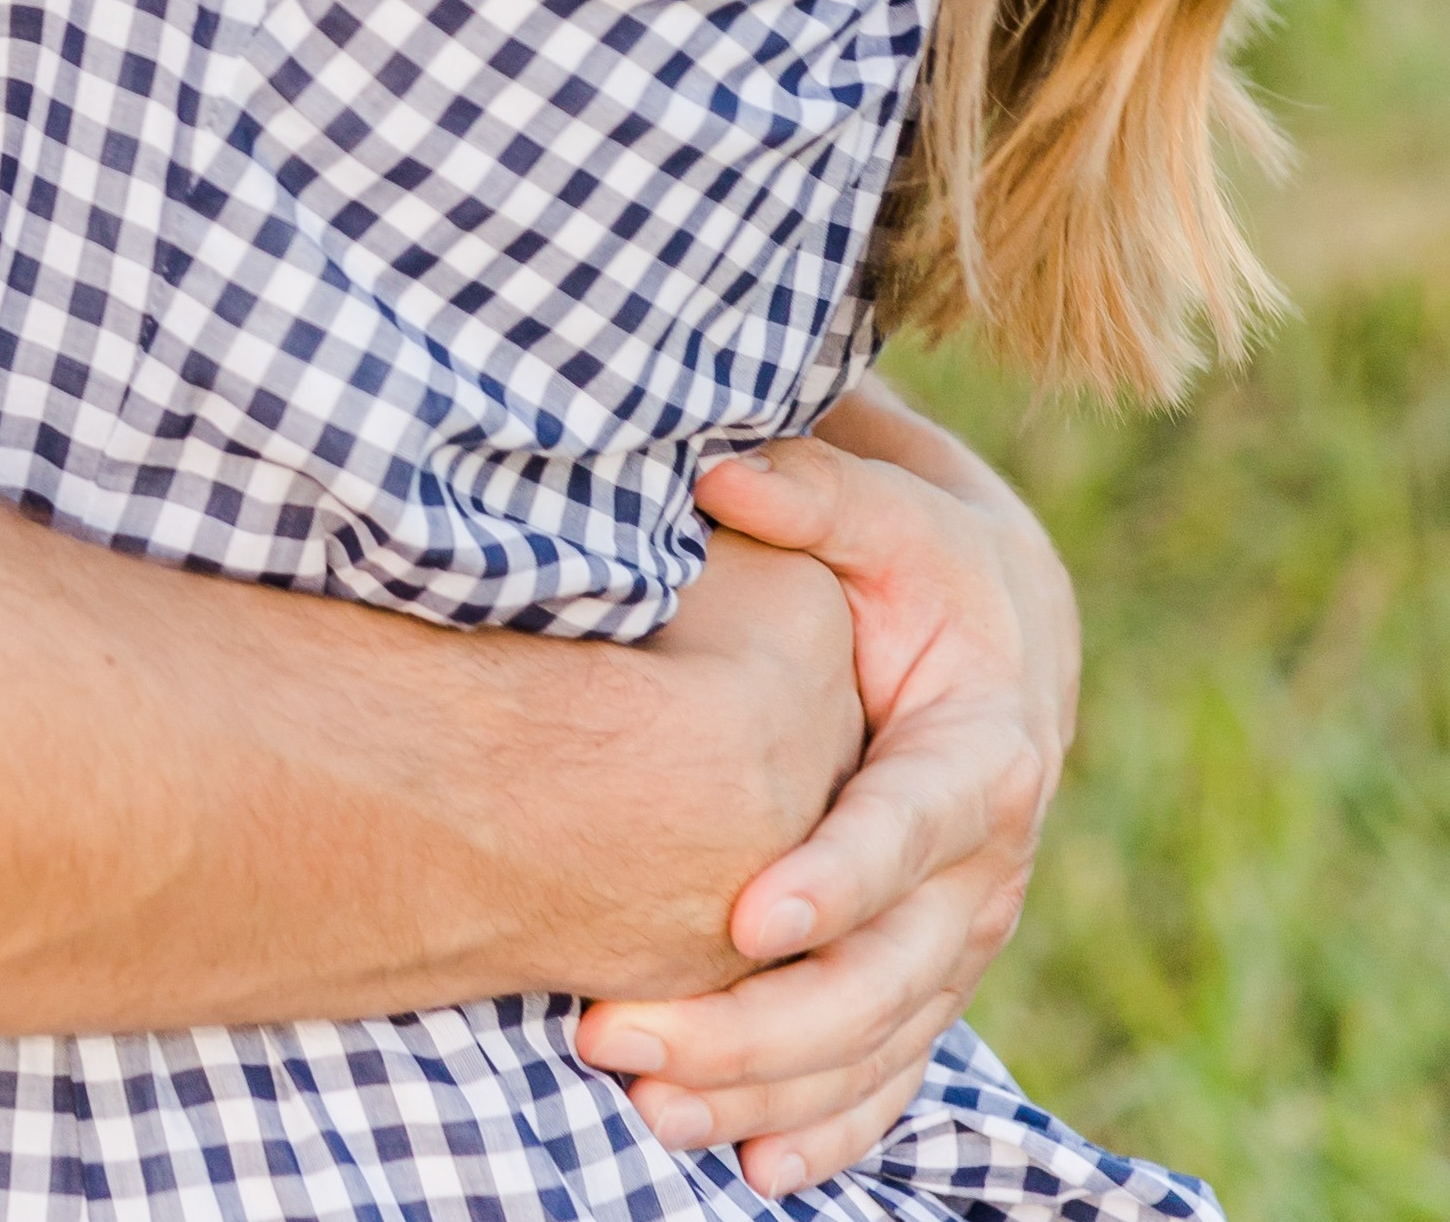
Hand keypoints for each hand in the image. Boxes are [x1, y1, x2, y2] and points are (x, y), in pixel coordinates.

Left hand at [576, 402, 1072, 1192]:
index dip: (835, 876)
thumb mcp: (886, 512)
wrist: (1003, 631)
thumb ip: (811, 495)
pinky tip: (746, 1165)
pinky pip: (888, 1074)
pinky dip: (826, 1126)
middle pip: (882, 974)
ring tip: (648, 1104)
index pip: (906, 828)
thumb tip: (723, 472)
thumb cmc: (922, 560)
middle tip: (621, 1034)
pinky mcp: (931, 976)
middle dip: (758, 1019)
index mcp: (982, 753)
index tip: (746, 916)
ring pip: (875, 1043)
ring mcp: (960, 937)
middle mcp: (983, 868)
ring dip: (766, 1087)